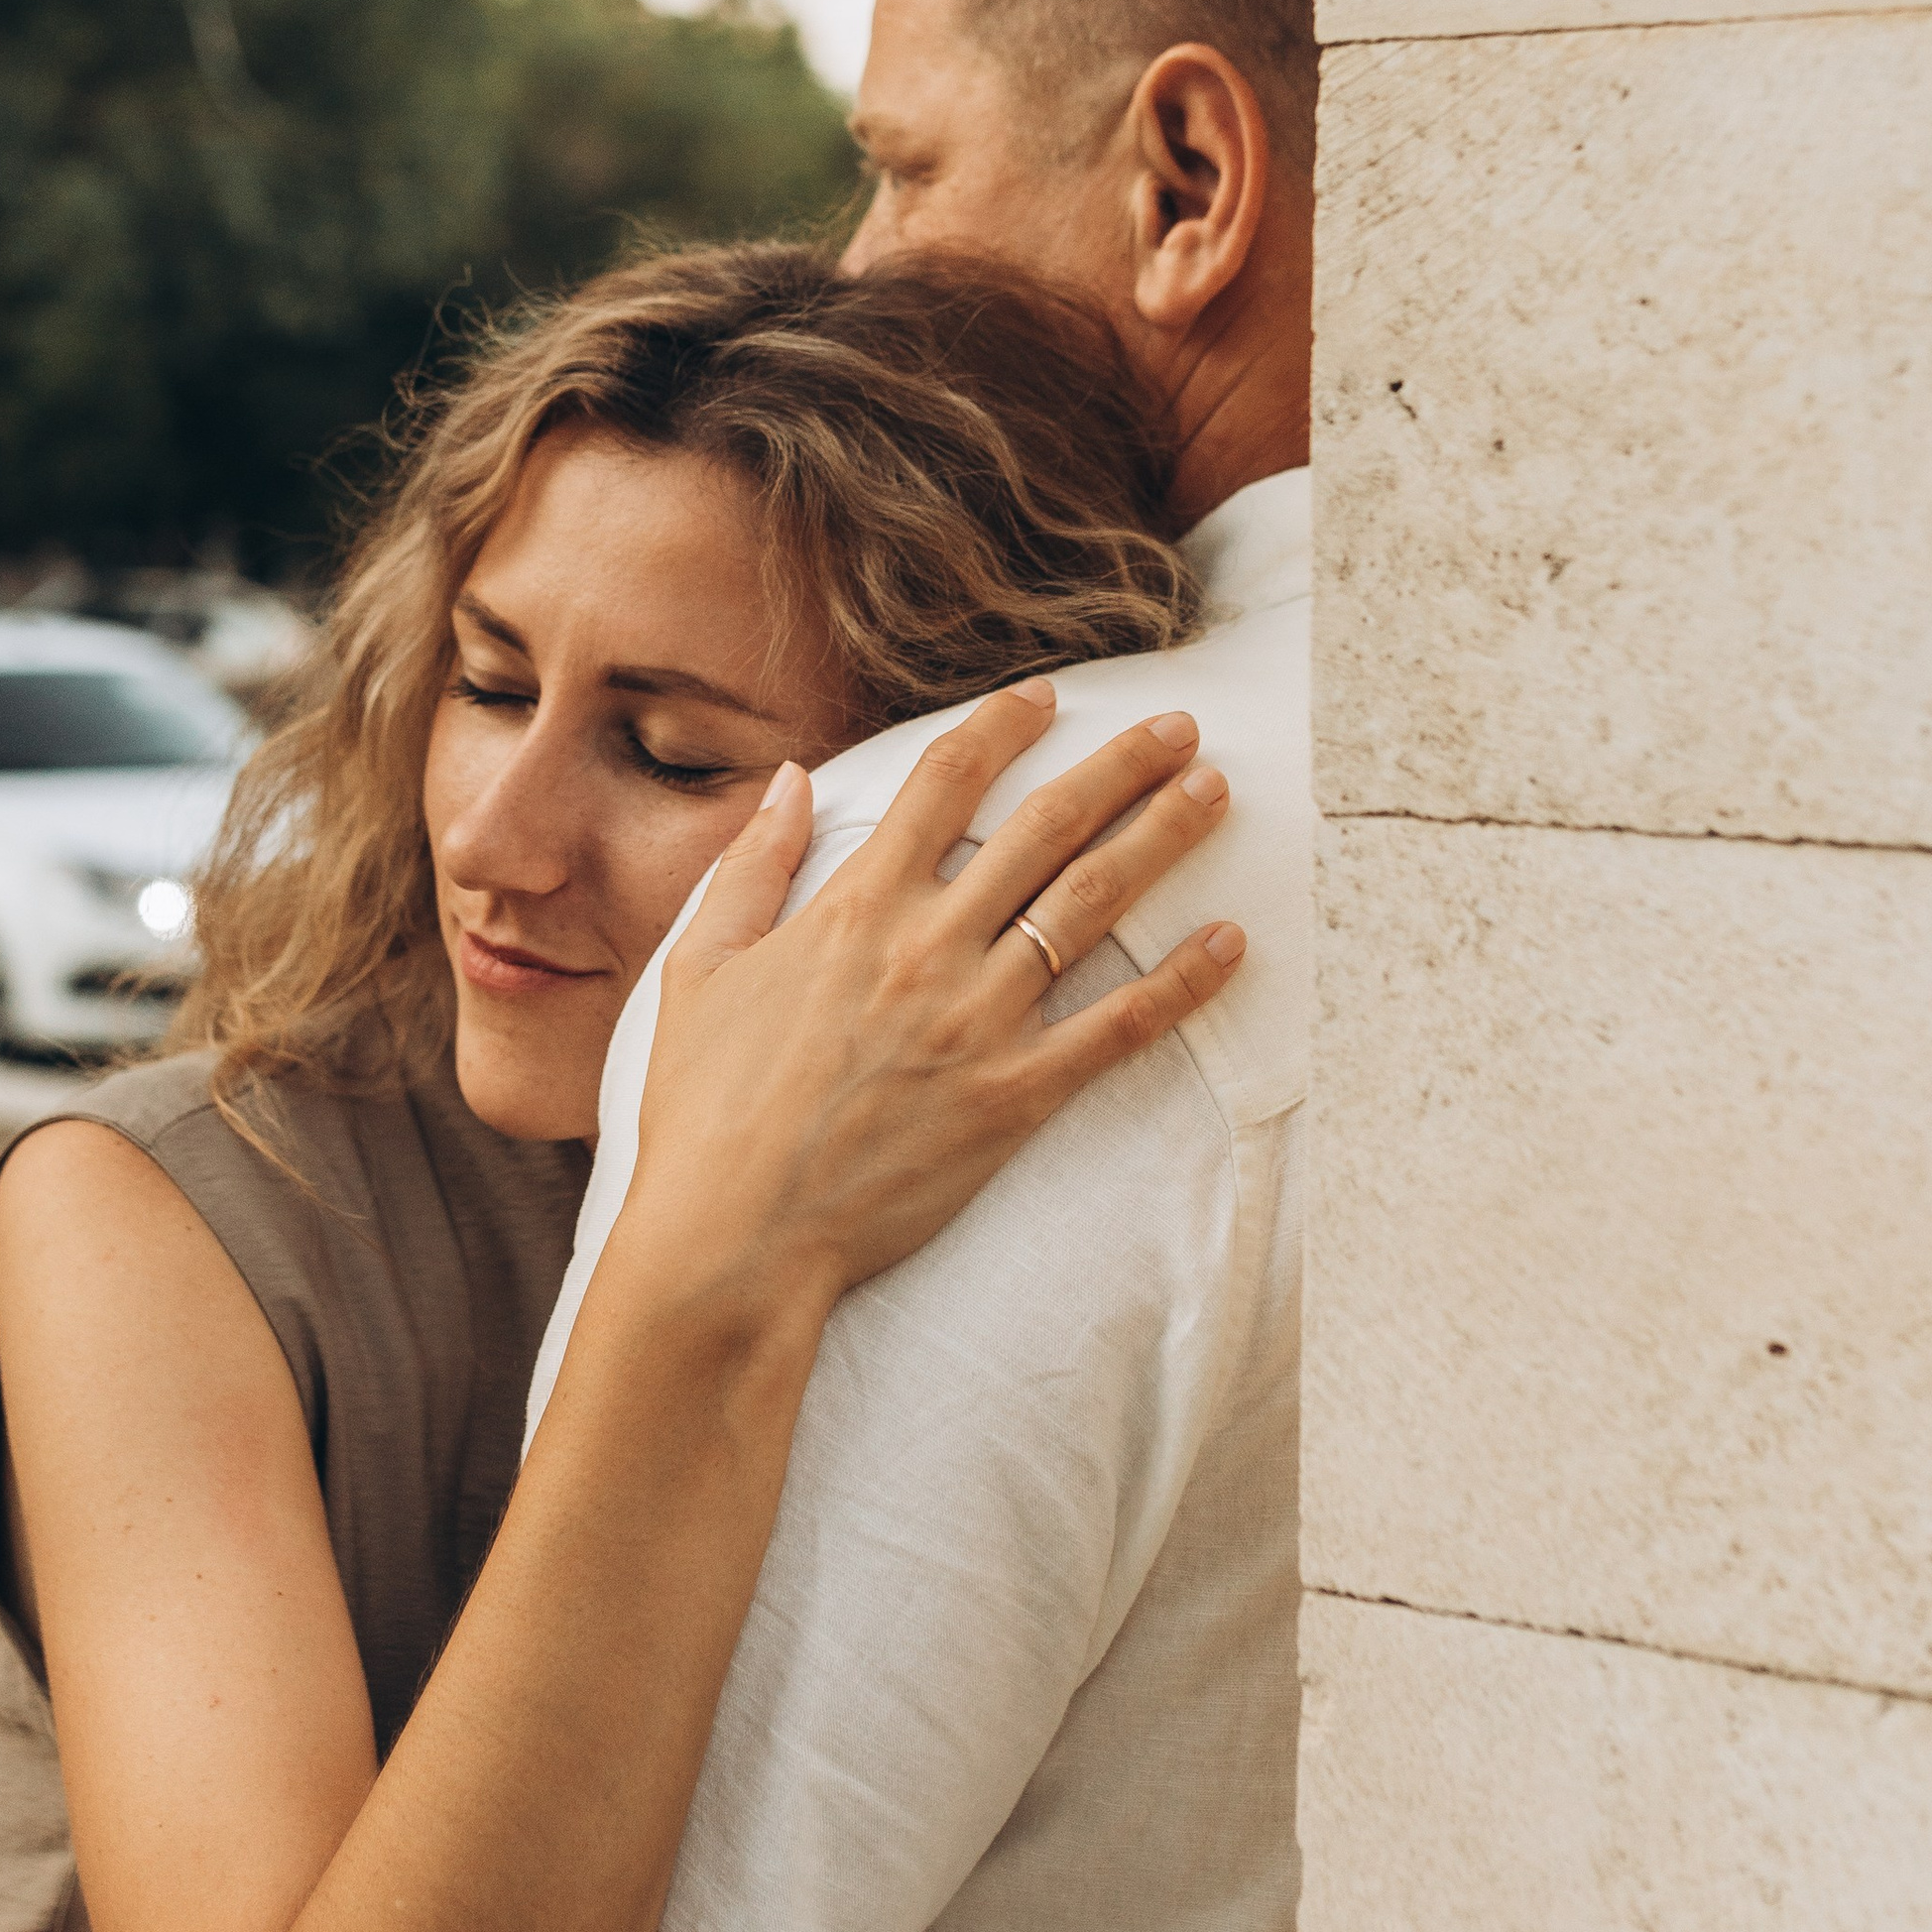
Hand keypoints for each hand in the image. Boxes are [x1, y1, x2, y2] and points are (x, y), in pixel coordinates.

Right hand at [612, 685, 1239, 1326]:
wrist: (732, 1236)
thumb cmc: (704, 1108)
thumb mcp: (701, 968)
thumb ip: (751, 864)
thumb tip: (789, 777)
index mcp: (855, 907)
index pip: (944, 782)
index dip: (1002, 726)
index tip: (1047, 695)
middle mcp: (929, 948)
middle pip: (1046, 828)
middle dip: (1121, 766)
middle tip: (1179, 728)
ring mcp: (979, 1021)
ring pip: (1091, 906)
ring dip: (1161, 840)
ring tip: (1212, 793)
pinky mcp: (1014, 1097)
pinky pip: (1117, 1029)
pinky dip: (1181, 984)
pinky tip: (1229, 942)